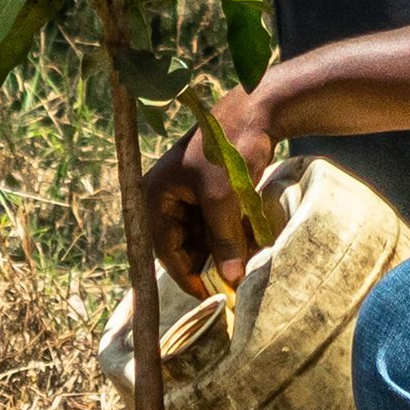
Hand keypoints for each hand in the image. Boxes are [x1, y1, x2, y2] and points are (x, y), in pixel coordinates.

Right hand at [137, 100, 271, 293]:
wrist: (254, 113)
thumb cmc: (229, 153)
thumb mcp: (224, 200)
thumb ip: (225, 242)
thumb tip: (231, 281)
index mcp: (155, 196)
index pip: (164, 249)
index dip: (187, 275)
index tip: (210, 295)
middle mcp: (163, 196)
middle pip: (180, 244)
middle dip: (205, 262)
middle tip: (229, 282)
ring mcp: (184, 194)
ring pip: (198, 236)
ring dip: (218, 251)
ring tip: (241, 263)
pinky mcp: (203, 191)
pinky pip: (210, 224)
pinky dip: (226, 235)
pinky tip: (245, 244)